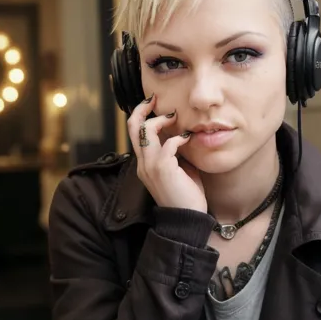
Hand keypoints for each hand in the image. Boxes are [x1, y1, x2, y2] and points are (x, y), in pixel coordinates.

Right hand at [128, 95, 206, 212]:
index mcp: (144, 164)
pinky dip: (178, 138)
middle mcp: (143, 164)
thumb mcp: (178, 170)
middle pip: (133, 127)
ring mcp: (150, 166)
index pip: (134, 134)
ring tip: (174, 118)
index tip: (153, 105)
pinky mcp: (163, 169)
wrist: (187, 219)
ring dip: (161, 120)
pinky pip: (167, 144)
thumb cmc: (186, 196)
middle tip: (155, 99)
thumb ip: (175, 154)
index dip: (141, 116)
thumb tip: (182, 136)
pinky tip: (187, 139)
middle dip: (142, 108)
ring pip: (145, 131)